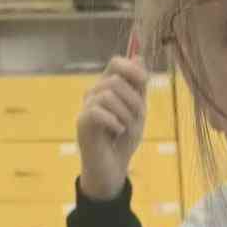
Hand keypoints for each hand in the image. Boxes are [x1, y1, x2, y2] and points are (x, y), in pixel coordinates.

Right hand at [76, 52, 148, 202]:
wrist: (112, 169)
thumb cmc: (124, 141)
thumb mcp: (138, 112)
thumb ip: (138, 87)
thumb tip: (139, 57)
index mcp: (109, 87)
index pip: (116, 62)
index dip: (131, 68)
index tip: (144, 81)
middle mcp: (95, 92)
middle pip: (116, 80)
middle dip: (134, 100)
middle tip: (138, 119)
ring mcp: (87, 107)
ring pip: (108, 94)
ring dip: (125, 113)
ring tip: (127, 128)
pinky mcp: (82, 122)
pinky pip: (98, 111)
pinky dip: (114, 121)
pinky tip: (119, 131)